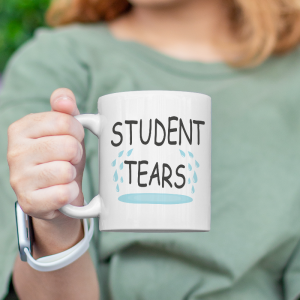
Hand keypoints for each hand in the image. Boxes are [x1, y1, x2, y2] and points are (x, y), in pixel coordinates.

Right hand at [8, 88, 85, 254]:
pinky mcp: (29, 202)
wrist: (59, 192)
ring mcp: (18, 179)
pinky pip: (64, 194)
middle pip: (68, 146)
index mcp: (22, 129)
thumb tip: (64, 99)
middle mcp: (14, 153)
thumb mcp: (66, 130)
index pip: (65, 121)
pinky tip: (63, 192)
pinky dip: (71, 193)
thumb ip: (65, 109)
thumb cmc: (63, 157)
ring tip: (64, 175)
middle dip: (76, 154)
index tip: (72, 139)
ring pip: (66, 171)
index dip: (77, 132)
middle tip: (69, 160)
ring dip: (72, 174)